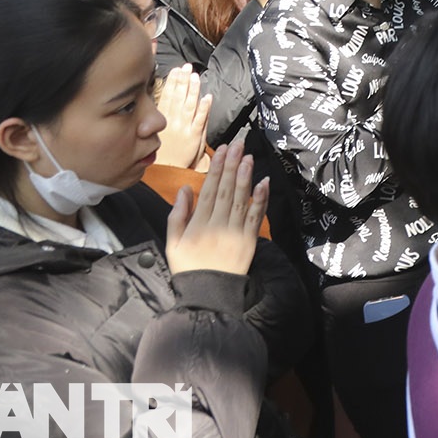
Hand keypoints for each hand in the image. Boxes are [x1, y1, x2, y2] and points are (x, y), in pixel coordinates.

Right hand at [153, 65, 212, 168]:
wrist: (167, 171)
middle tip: (186, 67)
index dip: (172, 82)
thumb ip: (161, 116)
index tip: (176, 70)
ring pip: (189, 105)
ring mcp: (184, 128)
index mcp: (162, 120)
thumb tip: (163, 99)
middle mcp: (173, 122)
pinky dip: (204, 108)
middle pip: (178, 97)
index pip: (167, 96)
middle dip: (182, 81)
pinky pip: (200, 120)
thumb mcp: (155, 132)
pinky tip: (207, 97)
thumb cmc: (162, 151)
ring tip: (195, 76)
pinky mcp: (195, 136)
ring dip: (193, 90)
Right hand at [164, 138, 269, 277]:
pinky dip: (261, 199)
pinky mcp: (250, 239)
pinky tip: (264, 183)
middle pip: (227, 189)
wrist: (208, 293)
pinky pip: (256, 216)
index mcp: (198, 224)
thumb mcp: (173, 242)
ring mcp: (236, 231)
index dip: (217, 168)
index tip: (222, 150)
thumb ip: (178, 214)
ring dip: (246, 176)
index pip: (210, 190)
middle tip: (238, 144)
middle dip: (232, 165)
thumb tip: (185, 188)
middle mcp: (218, 224)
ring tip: (248, 157)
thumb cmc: (188, 266)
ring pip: (242, 199)